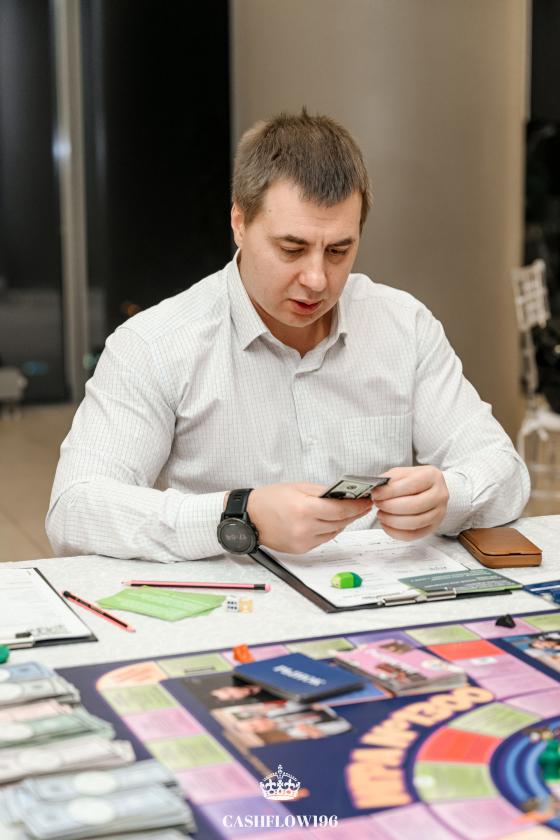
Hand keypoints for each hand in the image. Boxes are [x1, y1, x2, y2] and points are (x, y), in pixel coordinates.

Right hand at [246, 482, 373, 553]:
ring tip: (349, 512)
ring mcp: (303, 541)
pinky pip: (323, 539)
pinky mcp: (301, 549)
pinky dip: (330, 530)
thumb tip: (345, 495)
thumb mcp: (298, 487)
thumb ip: (323, 492)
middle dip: (353, 513)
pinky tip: (331, 522)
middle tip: (363, 505)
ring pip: (334, 532)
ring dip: (343, 522)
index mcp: (304, 509)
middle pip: (340, 522)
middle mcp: (304, 528)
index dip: (356, 506)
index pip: (340, 510)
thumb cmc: (271, 499)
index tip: (366, 501)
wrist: (250, 517)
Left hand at [371, 466, 448, 540]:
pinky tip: (386, 525)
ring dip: (392, 520)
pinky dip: (395, 532)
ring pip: (414, 522)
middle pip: (414, 506)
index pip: (411, 485)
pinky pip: (413, 535)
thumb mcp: (402, 473)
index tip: (376, 493)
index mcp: (432, 476)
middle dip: (390, 506)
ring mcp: (439, 513)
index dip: (391, 491)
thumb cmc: (413, 480)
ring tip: (380, 514)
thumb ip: (389, 480)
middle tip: (377, 504)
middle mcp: (440, 495)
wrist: (429, 490)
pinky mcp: (433, 527)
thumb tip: (376, 490)